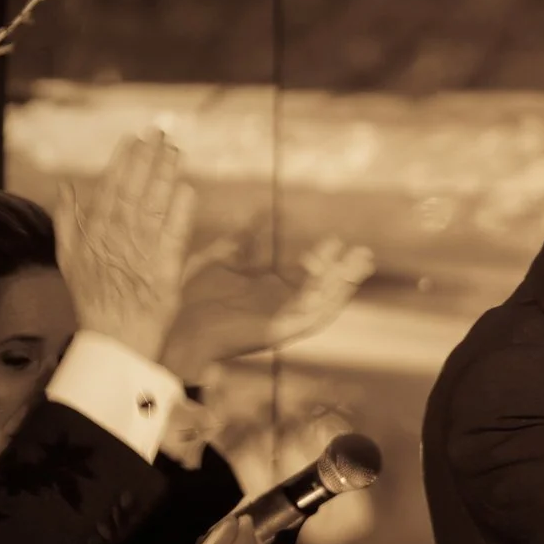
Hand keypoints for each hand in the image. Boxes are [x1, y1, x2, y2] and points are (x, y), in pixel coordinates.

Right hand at [58, 133, 197, 359]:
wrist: (112, 338)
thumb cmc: (92, 298)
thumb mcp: (69, 257)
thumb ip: (67, 219)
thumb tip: (65, 185)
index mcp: (96, 233)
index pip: (111, 188)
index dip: (124, 161)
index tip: (134, 138)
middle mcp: (117, 239)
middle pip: (134, 191)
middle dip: (147, 160)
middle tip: (160, 134)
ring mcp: (140, 254)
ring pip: (154, 207)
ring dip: (165, 177)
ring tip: (175, 152)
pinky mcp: (165, 272)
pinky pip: (174, 236)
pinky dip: (181, 213)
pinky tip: (188, 190)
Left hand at [161, 236, 374, 378]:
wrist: (180, 326)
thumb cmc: (193, 298)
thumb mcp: (222, 259)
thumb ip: (243, 240)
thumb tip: (260, 212)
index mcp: (267, 291)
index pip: (304, 273)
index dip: (322, 257)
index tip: (336, 238)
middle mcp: (279, 305)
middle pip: (321, 287)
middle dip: (343, 270)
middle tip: (364, 253)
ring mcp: (282, 318)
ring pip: (324, 301)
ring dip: (345, 283)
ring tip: (363, 264)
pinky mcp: (282, 330)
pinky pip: (314, 317)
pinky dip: (332, 302)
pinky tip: (344, 286)